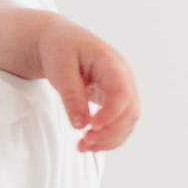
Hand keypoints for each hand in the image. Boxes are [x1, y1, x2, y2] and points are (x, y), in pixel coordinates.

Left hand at [33, 16, 138, 153]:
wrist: (57, 41)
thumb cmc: (58, 49)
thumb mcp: (60, 68)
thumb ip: (71, 94)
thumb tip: (81, 124)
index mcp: (111, 64)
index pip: (122, 92)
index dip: (111, 114)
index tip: (91, 127)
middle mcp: (122, 78)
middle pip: (130, 112)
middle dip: (110, 133)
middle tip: (84, 143)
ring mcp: (120, 89)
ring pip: (127, 122)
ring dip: (109, 139)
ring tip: (83, 147)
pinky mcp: (113, 100)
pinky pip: (119, 123)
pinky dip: (107, 137)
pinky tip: (89, 143)